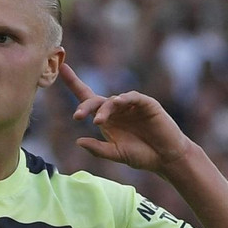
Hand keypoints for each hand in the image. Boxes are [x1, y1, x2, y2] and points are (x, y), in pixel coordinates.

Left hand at [59, 62, 193, 172]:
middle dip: (85, 106)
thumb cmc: (142, 156)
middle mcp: (117, 110)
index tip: (61, 69)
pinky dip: (124, 99)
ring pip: (112, 100)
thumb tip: (78, 141)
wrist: (166, 158)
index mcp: (107, 119)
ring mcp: (131, 105)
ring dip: (104, 109)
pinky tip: (118, 104)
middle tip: (77, 116)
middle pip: (96, 100)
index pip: (87, 98)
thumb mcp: (116, 154)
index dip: (74, 83)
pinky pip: (132, 97)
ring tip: (99, 121)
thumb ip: (98, 149)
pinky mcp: (146, 104)